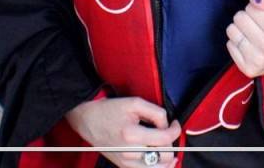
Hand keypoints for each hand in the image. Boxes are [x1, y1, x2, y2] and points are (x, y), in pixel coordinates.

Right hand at [64, 96, 179, 166]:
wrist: (88, 120)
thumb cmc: (108, 111)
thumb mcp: (134, 103)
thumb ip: (155, 113)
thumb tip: (167, 124)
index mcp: (131, 135)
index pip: (165, 139)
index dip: (175, 130)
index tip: (174, 124)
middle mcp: (129, 152)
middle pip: (165, 156)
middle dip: (171, 143)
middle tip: (168, 133)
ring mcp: (126, 162)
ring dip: (167, 159)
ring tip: (169, 149)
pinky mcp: (124, 166)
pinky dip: (157, 166)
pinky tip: (161, 159)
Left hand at [225, 0, 263, 77]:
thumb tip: (254, 0)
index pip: (251, 7)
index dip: (255, 8)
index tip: (263, 15)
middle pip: (239, 18)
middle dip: (246, 17)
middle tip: (256, 24)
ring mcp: (257, 60)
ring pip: (231, 30)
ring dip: (239, 28)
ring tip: (251, 33)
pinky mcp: (247, 69)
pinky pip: (229, 44)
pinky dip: (236, 42)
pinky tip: (248, 44)